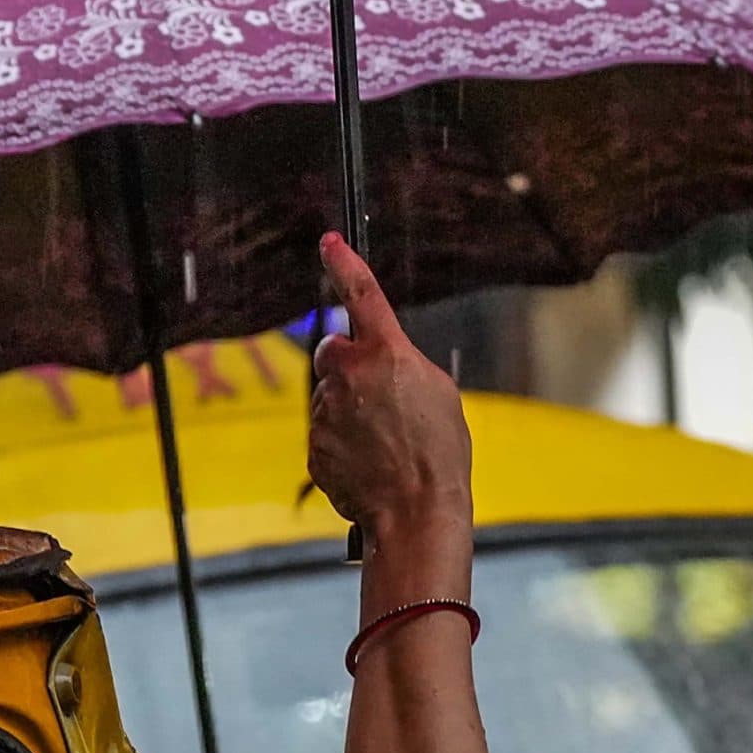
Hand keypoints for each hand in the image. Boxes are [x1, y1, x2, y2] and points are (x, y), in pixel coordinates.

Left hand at [309, 233, 470, 537]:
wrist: (415, 510)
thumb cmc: (439, 452)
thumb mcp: (437, 392)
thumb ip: (403, 364)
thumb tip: (380, 363)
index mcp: (385, 353)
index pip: (362, 295)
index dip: (344, 263)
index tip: (329, 242)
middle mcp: (348, 375)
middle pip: (332, 351)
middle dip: (347, 364)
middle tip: (378, 396)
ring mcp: (325, 411)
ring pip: (328, 396)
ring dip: (349, 410)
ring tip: (384, 443)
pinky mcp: (313, 444)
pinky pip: (325, 433)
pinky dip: (342, 443)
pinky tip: (369, 464)